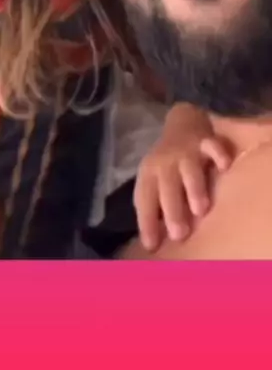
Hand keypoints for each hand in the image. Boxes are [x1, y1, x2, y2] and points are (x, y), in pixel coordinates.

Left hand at [134, 111, 232, 251]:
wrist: (182, 124)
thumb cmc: (167, 164)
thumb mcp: (154, 181)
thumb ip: (154, 206)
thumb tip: (154, 242)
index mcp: (149, 174)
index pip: (144, 199)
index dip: (146, 222)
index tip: (151, 246)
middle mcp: (165, 163)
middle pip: (167, 187)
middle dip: (172, 211)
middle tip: (179, 235)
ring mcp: (186, 151)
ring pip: (189, 170)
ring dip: (194, 189)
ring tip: (201, 210)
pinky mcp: (206, 141)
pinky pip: (213, 147)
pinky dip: (219, 155)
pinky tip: (224, 167)